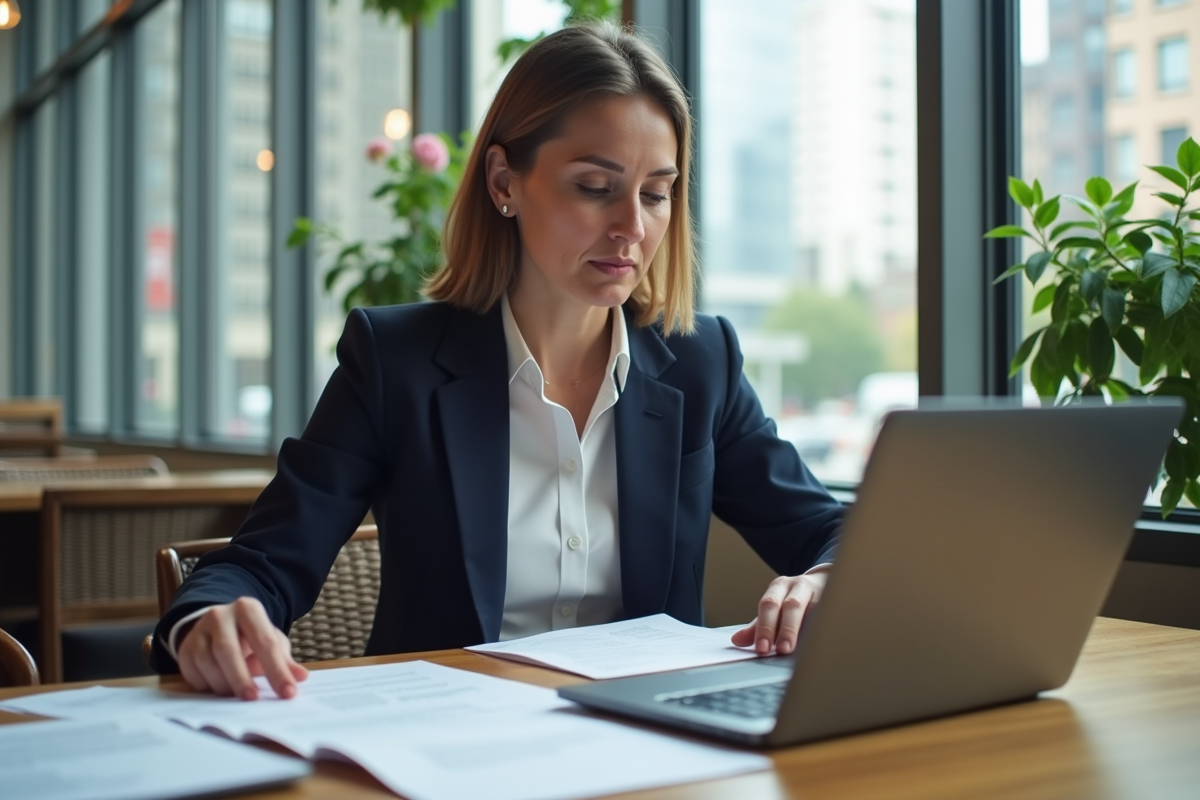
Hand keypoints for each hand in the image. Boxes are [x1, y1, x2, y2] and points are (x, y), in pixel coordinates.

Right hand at [176, 597, 307, 699]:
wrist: (218, 629)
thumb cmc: (250, 637)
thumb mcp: (271, 642)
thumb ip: (285, 660)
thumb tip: (300, 677)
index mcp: (248, 609)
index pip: (265, 641)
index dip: (277, 670)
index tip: (288, 693)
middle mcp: (220, 615)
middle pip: (228, 649)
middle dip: (242, 678)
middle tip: (254, 698)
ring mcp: (199, 631)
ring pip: (208, 662)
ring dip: (224, 684)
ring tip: (238, 694)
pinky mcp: (185, 648)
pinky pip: (194, 673)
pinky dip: (209, 686)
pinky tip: (220, 688)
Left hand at [730, 571, 827, 655]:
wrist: (825, 581)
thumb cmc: (795, 600)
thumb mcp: (775, 607)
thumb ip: (758, 625)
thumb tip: (736, 641)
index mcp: (779, 586)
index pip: (769, 604)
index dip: (765, 627)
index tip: (761, 649)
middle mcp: (799, 585)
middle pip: (792, 605)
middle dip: (787, 629)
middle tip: (782, 650)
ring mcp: (821, 591)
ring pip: (816, 609)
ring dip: (810, 630)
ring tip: (805, 650)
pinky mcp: (837, 600)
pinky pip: (833, 615)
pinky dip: (829, 629)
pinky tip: (826, 644)